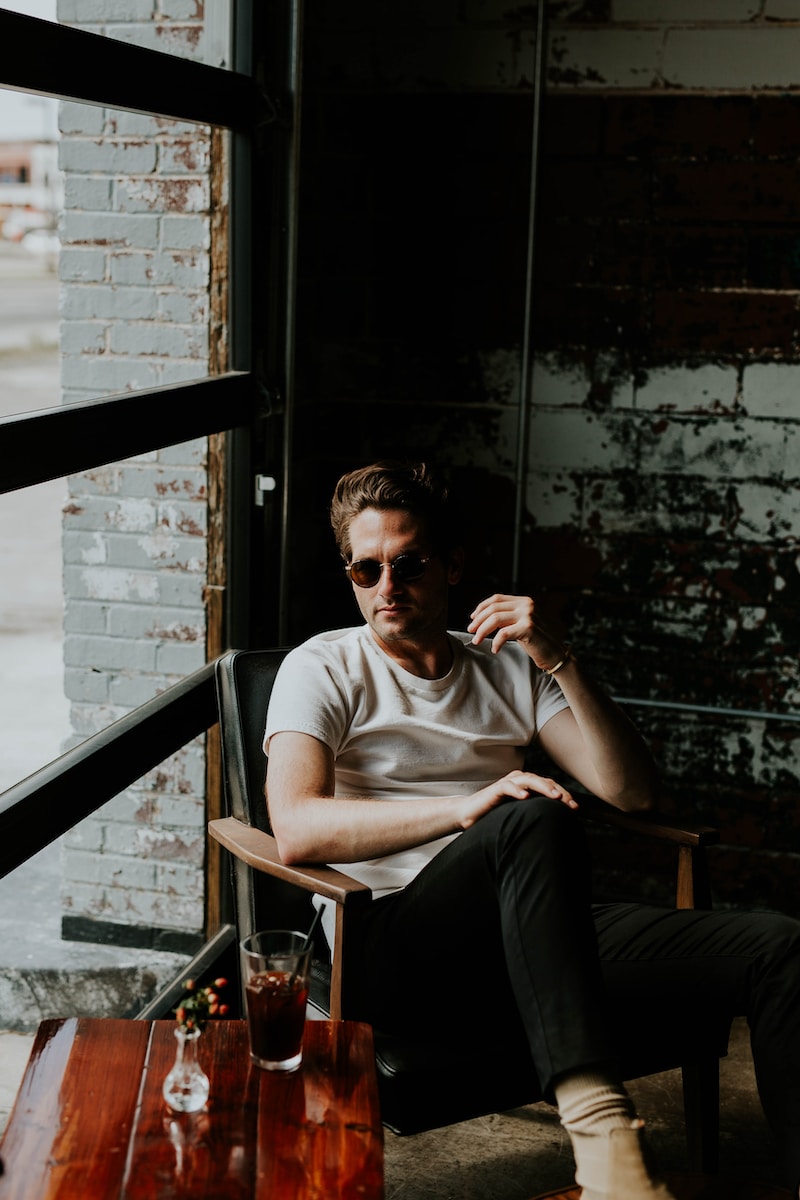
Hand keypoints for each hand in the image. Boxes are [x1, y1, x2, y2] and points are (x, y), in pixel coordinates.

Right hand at [456, 770, 577, 829]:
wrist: (470, 814)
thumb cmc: (496, 815)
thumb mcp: (521, 814)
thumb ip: (535, 812)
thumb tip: (558, 823)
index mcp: (528, 785)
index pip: (550, 786)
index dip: (564, 795)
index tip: (576, 808)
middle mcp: (520, 780)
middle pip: (544, 781)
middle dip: (559, 792)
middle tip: (571, 804)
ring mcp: (508, 782)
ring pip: (529, 780)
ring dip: (543, 787)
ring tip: (555, 797)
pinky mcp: (495, 789)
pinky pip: (508, 786)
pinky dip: (517, 790)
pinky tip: (526, 797)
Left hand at [467, 593, 564, 669]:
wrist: (555, 654)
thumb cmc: (536, 641)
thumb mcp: (520, 624)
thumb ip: (507, 617)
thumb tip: (481, 618)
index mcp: (524, 601)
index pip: (496, 599)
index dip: (481, 608)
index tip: (472, 618)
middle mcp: (526, 604)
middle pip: (493, 608)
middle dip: (478, 620)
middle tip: (471, 631)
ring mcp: (528, 615)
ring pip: (495, 619)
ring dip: (482, 631)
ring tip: (476, 640)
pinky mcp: (529, 627)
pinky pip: (503, 633)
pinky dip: (496, 642)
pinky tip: (495, 649)